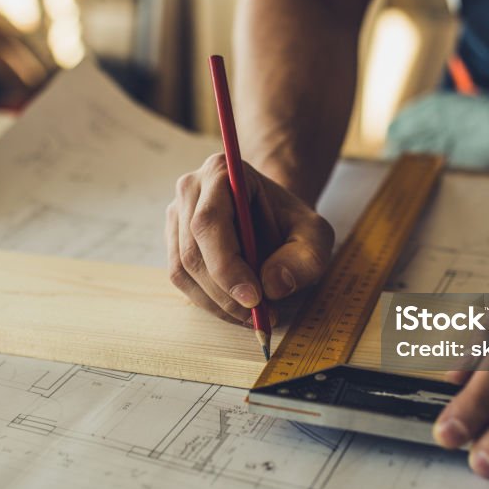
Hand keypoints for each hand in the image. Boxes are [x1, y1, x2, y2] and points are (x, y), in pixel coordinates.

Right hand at [166, 153, 334, 322]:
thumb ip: (305, 259)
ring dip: (217, 302)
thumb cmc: (291, 222)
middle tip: (259, 316)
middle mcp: (190, 190)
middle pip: (192, 251)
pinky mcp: (173, 241)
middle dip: (225, 293)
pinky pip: (182, 279)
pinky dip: (209, 301)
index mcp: (221, 172)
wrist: (272, 215)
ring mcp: (176, 216)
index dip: (226, 265)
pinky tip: (237, 308)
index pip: (210, 223)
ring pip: (183, 270)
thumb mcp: (315, 235)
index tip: (254, 298)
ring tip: (253, 315)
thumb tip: (273, 286)